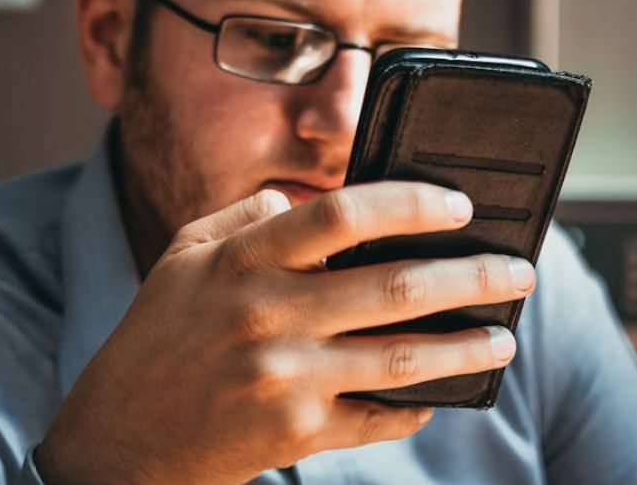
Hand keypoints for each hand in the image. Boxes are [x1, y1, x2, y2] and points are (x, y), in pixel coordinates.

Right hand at [35, 181, 536, 484]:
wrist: (119, 441)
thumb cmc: (156, 337)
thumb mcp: (184, 257)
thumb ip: (246, 216)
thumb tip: (310, 195)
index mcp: (243, 261)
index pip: (342, 214)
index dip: (411, 203)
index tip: (459, 205)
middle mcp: (268, 315)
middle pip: (396, 287)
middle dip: (473, 277)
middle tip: (518, 272)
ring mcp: (286, 379)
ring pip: (403, 358)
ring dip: (465, 347)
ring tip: (503, 337)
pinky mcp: (297, 433)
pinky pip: (379, 418)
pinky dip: (417, 406)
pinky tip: (442, 394)